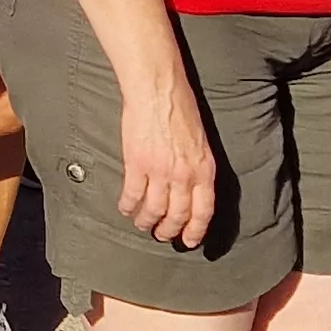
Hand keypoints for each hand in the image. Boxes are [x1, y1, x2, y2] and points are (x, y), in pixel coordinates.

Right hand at [117, 75, 218, 246]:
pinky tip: (125, 208)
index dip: (195, 230)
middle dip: (168, 231)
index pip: (203, 211)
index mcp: (204, 170)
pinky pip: (132, 194)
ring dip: (146, 221)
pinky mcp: (136, 163)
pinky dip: (128, 206)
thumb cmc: (181, 109)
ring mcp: (159, 171)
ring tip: (142, 224)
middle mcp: (184, 175)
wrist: (158, 90)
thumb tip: (192, 188)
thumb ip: (198, 167)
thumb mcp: (201, 142)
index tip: (188, 241)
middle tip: (161, 235)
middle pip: (177, 215)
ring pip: (153, 210)